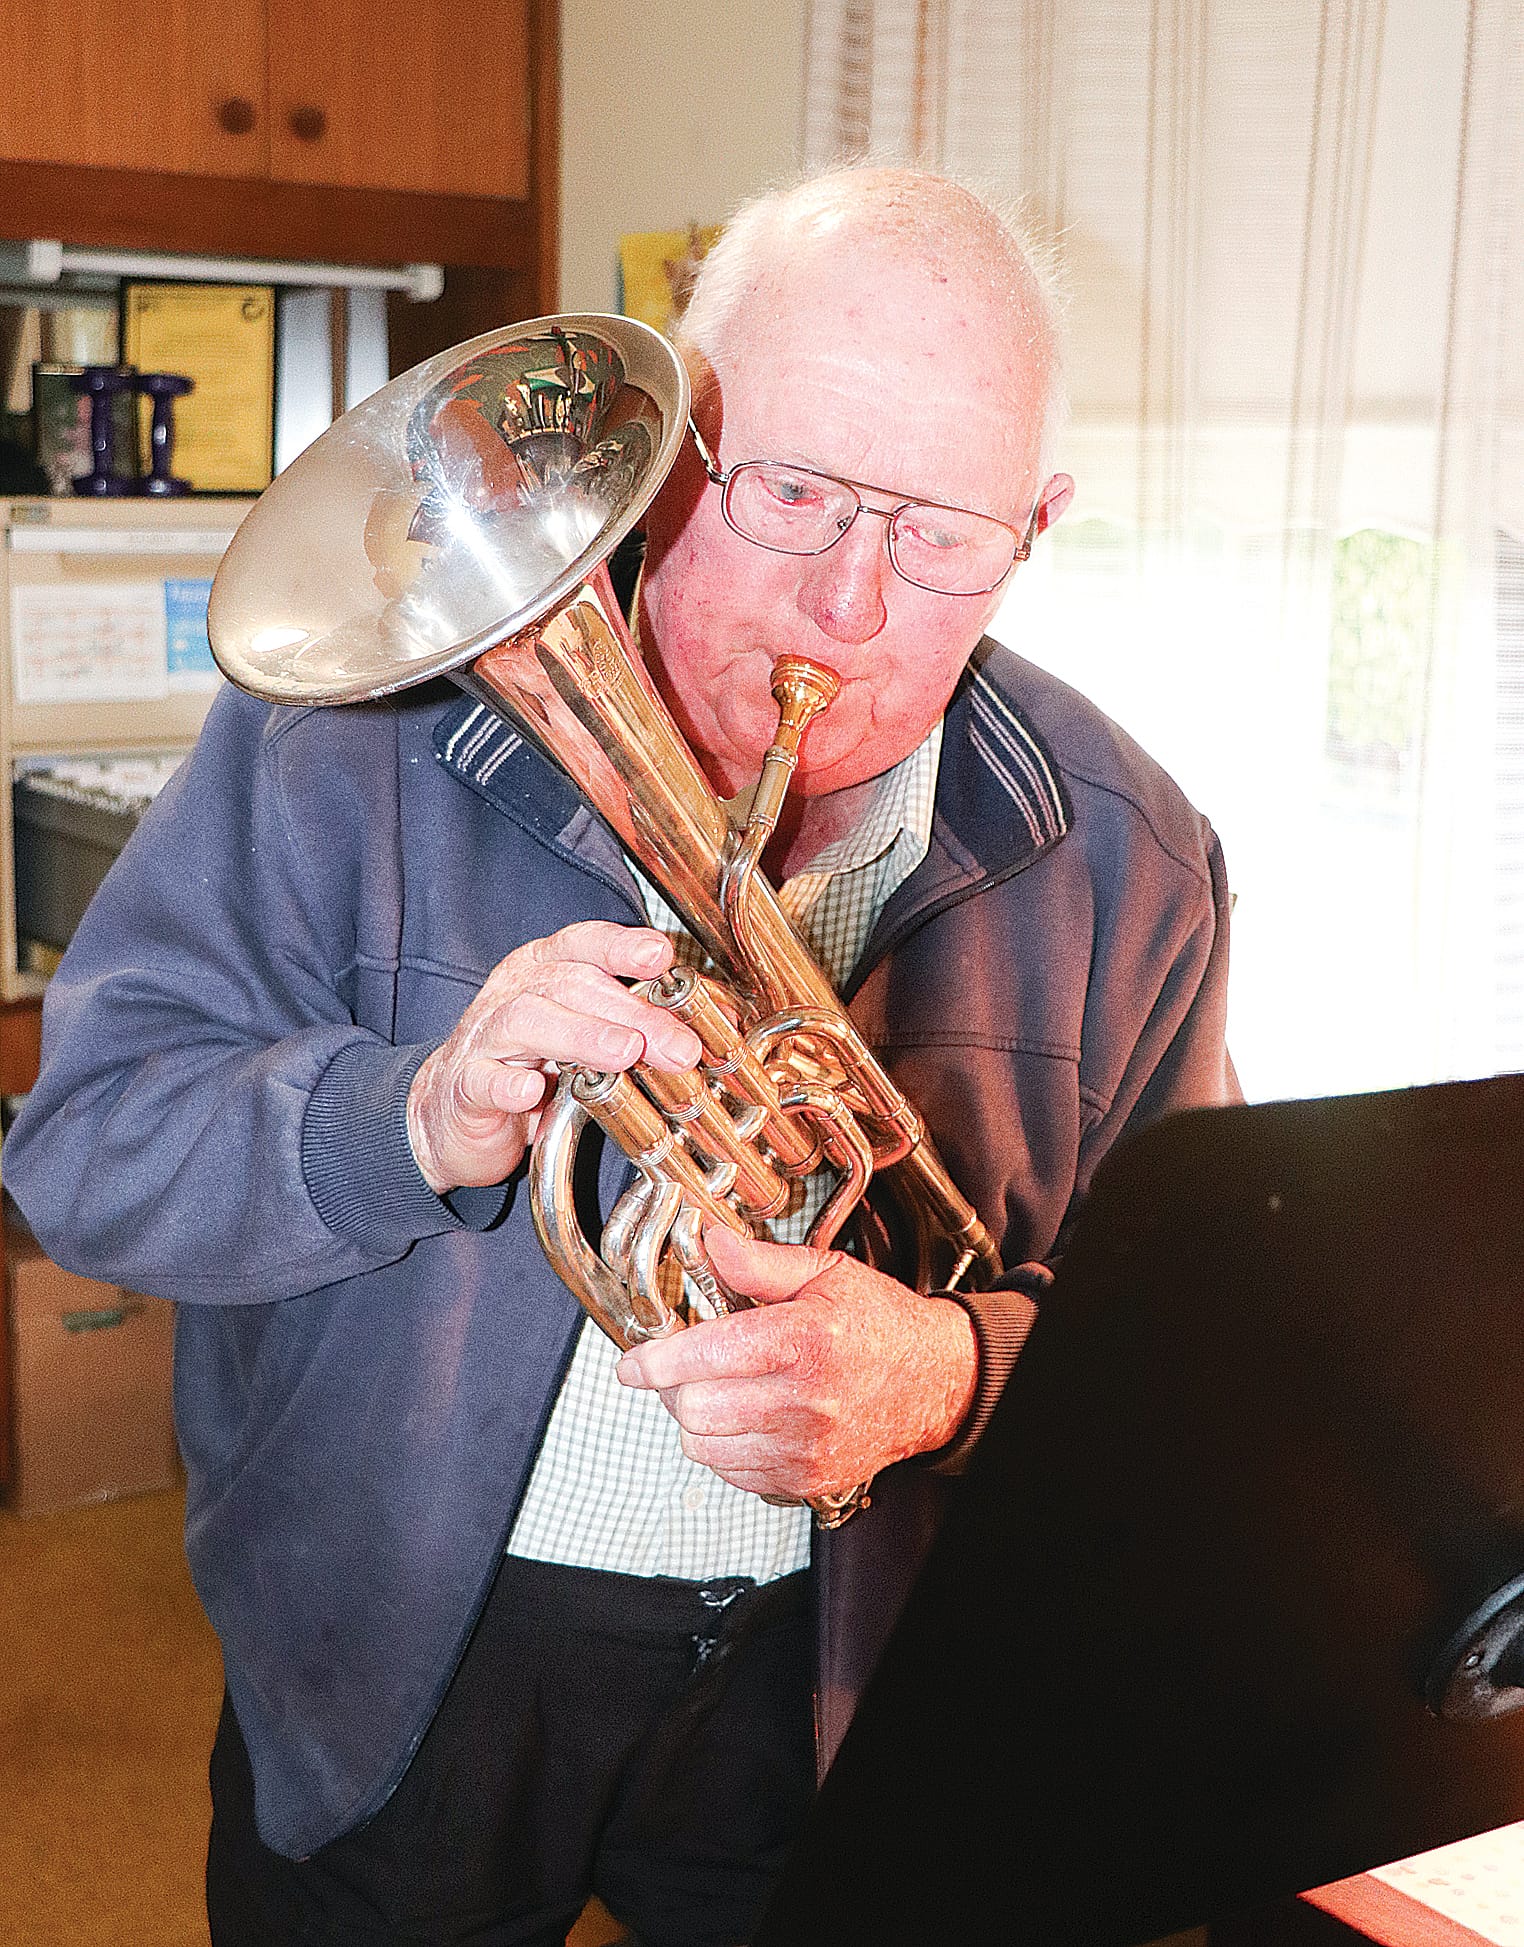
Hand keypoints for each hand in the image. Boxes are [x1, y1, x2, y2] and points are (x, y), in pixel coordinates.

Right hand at [406, 921, 701, 1192]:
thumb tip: (691, 1035)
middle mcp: (513, 994)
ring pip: (527, 1020)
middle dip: (630, 1012)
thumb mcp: (580, 1037)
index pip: (582, 944)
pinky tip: (531, 1092)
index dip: (620, 946)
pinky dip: (507, 1084)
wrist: (451, 1113)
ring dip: (581, 1034)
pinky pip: (483, 1079)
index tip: (661, 956)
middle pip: (570, 985)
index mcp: (542, 972)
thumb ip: (627, 1026)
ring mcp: (484, 1039)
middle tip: (675, 1043)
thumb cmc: (526, 1066)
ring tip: (624, 1053)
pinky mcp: (464, 1087)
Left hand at [615, 1225, 978, 1504]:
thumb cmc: (880, 1325)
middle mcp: (805, 1400)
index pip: (708, 1355)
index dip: (657, 1359)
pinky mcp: (806, 1479)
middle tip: (683, 1368)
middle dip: (675, 1387)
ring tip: (718, 1391)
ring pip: (705, 1447)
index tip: (633, 1362)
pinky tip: (745, 1418)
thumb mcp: (826, 1273)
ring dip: (696, 1420)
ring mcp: (805, 1447)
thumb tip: (709, 1243)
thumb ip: (759, 1262)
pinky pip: (732, 1473)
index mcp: (805, 1340)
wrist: (936, 1382)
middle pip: (695, 1409)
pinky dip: (724, 1448)